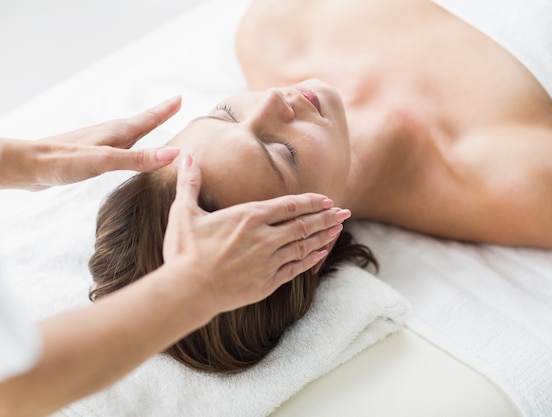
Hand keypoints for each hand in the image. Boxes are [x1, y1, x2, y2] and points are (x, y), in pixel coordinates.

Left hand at [0, 96, 181, 189]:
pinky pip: (119, 146)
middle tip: (174, 106)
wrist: (28, 165)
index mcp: (117, 132)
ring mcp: (99, 143)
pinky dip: (131, 144)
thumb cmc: (63, 161)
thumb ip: (139, 158)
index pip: (148, 118)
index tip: (180, 98)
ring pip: (129, 133)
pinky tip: (125, 151)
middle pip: (141, 122)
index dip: (165, 110)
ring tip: (154, 125)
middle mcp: (110, 134)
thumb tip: (174, 153)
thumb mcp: (105, 161)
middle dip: (159, 115)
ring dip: (145, 128)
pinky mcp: (90, 155)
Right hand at [162, 154, 349, 315]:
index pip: (289, 205)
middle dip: (327, 217)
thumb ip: (190, 183)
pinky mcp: (267, 282)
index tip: (327, 199)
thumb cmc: (184, 251)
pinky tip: (320, 253)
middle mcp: (264, 237)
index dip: (311, 202)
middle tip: (345, 212)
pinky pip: (296, 268)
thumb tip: (186, 156)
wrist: (186, 291)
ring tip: (339, 229)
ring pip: (304, 245)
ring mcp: (268, 261)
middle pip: (304, 224)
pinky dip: (310, 259)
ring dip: (324, 236)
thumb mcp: (183, 212)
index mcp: (249, 217)